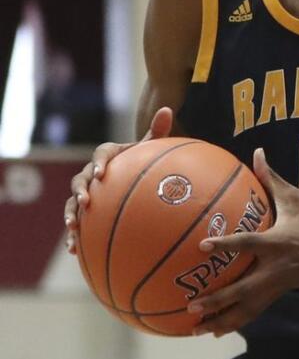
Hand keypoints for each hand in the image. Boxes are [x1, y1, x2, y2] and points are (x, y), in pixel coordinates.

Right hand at [63, 106, 172, 252]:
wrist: (130, 176)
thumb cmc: (141, 160)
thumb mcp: (150, 146)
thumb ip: (157, 130)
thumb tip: (167, 108)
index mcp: (108, 155)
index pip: (101, 154)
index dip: (99, 162)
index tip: (102, 173)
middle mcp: (92, 173)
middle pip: (80, 180)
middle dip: (81, 190)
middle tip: (87, 201)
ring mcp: (86, 193)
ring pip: (72, 203)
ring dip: (71, 213)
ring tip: (72, 226)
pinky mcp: (85, 212)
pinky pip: (76, 223)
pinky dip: (73, 236)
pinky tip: (74, 250)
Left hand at [189, 148, 298, 336]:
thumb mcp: (295, 199)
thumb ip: (272, 178)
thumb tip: (257, 152)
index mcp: (277, 242)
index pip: (248, 243)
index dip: (227, 244)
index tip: (204, 246)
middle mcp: (275, 267)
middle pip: (243, 288)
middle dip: (218, 299)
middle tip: (192, 303)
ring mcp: (277, 284)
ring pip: (246, 308)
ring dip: (222, 319)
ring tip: (196, 329)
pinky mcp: (278, 293)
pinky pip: (253, 311)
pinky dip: (234, 322)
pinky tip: (216, 330)